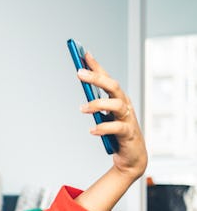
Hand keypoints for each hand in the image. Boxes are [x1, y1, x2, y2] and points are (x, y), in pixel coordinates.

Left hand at [79, 52, 146, 181]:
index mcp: (117, 98)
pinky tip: (92, 130)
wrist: (131, 157)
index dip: (96, 66)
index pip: (107, 78)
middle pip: (113, 86)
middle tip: (79, 73)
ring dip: (98, 104)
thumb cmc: (116, 133)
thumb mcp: (103, 116)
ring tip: (82, 109)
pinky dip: (103, 128)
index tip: (83, 53)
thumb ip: (95, 102)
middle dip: (97, 77)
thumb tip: (81, 85)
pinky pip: (116, 128)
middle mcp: (124, 105)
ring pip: (117, 105)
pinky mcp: (127, 133)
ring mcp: (127, 118)